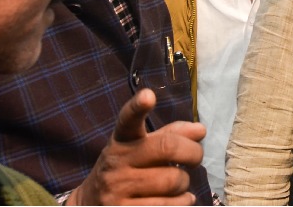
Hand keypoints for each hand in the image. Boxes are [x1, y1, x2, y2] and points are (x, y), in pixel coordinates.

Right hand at [69, 89, 205, 205]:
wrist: (91, 204)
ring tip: (179, 183)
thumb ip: (172, 135)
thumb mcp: (142, 147)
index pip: (127, 121)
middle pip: (168, 148)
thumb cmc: (128, 169)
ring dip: (185, 183)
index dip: (138, 108)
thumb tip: (200, 130)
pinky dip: (183, 202)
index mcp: (122, 140)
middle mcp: (116, 162)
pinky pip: (168, 206)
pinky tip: (181, 199)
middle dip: (193, 152)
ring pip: (173, 181)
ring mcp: (117, 191)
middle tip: (196, 158)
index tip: (148, 96)